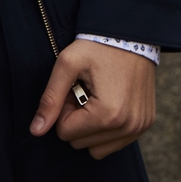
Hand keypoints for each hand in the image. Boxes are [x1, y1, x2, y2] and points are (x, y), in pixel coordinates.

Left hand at [30, 39, 155, 158]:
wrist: (131, 33)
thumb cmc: (97, 45)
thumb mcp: (67, 64)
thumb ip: (50, 98)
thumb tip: (36, 131)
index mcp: (108, 115)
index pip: (66, 133)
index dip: (63, 109)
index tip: (72, 88)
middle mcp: (127, 126)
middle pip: (81, 143)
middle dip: (76, 119)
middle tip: (83, 90)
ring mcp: (139, 127)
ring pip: (98, 149)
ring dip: (91, 127)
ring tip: (95, 96)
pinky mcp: (145, 124)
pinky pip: (115, 143)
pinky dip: (106, 128)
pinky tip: (109, 101)